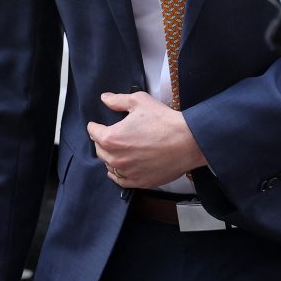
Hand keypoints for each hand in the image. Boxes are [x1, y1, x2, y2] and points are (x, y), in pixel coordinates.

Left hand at [87, 91, 206, 187]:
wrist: (187, 142)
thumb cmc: (163, 120)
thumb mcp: (139, 101)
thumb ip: (118, 100)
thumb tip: (104, 98)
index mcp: (112, 138)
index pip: (93, 132)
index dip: (96, 125)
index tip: (98, 124)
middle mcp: (115, 158)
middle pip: (99, 149)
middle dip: (102, 141)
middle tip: (110, 134)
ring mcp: (127, 172)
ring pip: (109, 165)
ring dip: (110, 156)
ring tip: (119, 149)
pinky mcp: (138, 182)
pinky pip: (120, 180)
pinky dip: (118, 173)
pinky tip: (122, 167)